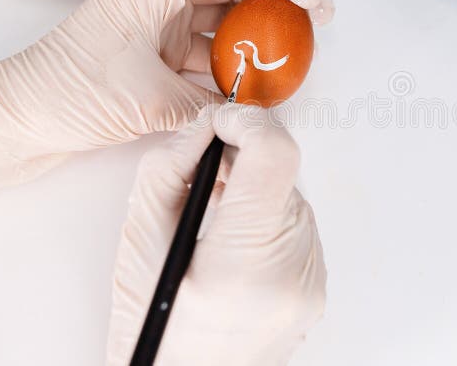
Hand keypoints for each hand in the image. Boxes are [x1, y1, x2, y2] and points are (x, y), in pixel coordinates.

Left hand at [0, 0, 332, 210]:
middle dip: (279, 3)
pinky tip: (254, 89)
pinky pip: (209, 55)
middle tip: (316, 24)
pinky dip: (233, 70)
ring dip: (257, 41)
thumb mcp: (145, 103)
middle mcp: (161, 1)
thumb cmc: (65, 94)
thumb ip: (206, 109)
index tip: (315, 1)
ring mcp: (162, 28)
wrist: (22, 118)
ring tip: (289, 63)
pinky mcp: (161, 56)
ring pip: (225, 24)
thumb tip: (251, 120)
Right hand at [106, 104, 326, 365]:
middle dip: (239, 164)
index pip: (275, 155)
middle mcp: (293, 271)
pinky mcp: (317, 287)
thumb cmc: (156, 332)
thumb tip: (205, 128)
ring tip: (213, 227)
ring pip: (289, 198)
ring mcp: (312, 282)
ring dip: (253, 195)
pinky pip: (296, 229)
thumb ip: (169, 170)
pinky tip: (234, 249)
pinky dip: (266, 223)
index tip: (221, 123)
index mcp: (246, 261)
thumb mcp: (140, 244)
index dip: (247, 123)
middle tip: (201, 181)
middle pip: (280, 174)